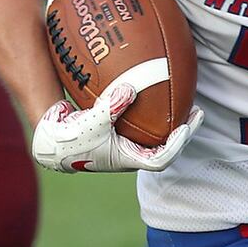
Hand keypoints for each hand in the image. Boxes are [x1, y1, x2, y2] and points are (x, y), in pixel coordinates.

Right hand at [30, 80, 203, 172]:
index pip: (161, 158)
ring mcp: (125, 143)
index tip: (187, 127)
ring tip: (185, 101)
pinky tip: (154, 87)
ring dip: (171, 120)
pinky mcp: (118, 130)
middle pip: (166, 146)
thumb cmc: (71, 138)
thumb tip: (130, 88)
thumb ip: (111, 107)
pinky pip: (140, 120)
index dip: (177, 144)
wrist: (51, 141)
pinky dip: (149, 107)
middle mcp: (131, 153)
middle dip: (183, 131)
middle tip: (197, 111)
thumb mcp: (91, 122)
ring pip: (156, 134)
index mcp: (128, 159)